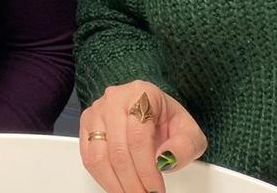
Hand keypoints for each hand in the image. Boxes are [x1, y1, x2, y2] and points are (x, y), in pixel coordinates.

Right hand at [79, 79, 207, 192]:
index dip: (146, 169)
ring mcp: (98, 111)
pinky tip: (118, 187)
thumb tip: (164, 159)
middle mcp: (115, 99)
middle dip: (132, 182)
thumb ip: (184, 147)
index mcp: (142, 94)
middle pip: (118, 149)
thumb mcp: (189, 132)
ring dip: (116, 184)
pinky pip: (89, 158)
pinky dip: (103, 179)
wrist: (153, 113)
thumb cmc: (168, 121)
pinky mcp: (87, 125)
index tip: (155, 190)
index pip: (139, 136)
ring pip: (99, 157)